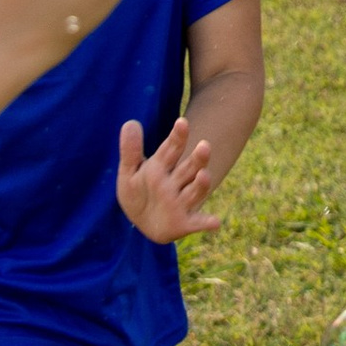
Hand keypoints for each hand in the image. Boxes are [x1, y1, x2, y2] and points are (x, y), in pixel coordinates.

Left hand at [116, 114, 220, 242]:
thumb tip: (130, 122)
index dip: (177, 137)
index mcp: (162, 167)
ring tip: (204, 176)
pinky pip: (197, 222)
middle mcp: (176, 182)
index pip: (171, 150)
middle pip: (189, 168)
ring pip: (194, 191)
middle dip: (197, 158)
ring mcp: (181, 202)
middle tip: (204, 146)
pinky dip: (207, 223)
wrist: (146, 223)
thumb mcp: (129, 172)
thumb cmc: (139, 192)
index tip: (181, 123)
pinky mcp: (185, 223)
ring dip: (201, 184)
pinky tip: (215, 223)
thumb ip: (130, 150)